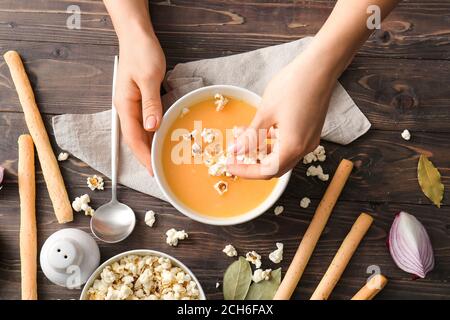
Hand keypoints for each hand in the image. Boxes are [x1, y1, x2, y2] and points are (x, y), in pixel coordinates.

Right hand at [114, 32, 165, 174]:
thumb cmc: (141, 53)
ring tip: (161, 161)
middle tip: (159, 171)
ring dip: (149, 147)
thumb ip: (149, 103)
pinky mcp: (140, 100)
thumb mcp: (148, 77)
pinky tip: (161, 139)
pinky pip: (145, 122)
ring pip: (140, 132)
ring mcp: (132, 105)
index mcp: (124, 105)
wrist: (137, 37)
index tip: (152, 170)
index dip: (142, 156)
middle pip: (134, 138)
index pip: (132, 137)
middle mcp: (126, 108)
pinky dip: (153, 134)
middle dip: (145, 156)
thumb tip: (151, 127)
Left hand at [227, 48, 337, 178]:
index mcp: (292, 147)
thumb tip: (236, 150)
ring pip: (281, 155)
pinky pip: (288, 144)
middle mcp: (303, 149)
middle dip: (252, 163)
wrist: (319, 67)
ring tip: (241, 136)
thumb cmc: (293, 86)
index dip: (245, 171)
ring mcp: (309, 140)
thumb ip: (251, 136)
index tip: (229, 164)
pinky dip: (272, 141)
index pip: (266, 171)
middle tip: (234, 155)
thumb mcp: (265, 113)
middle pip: (275, 167)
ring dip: (261, 150)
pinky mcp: (309, 131)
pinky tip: (258, 129)